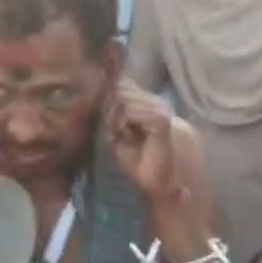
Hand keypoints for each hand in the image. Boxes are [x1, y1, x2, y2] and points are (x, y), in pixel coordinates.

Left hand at [106, 80, 179, 203]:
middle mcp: (153, 100)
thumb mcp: (115, 131)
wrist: (155, 180)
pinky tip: (125, 135)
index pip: (122, 82)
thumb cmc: (135, 158)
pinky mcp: (160, 118)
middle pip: (119, 88)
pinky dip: (122, 123)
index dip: (108, 97)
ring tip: (120, 134)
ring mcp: (158, 107)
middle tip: (113, 130)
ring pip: (122, 97)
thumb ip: (110, 112)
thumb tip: (101, 91)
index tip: (108, 121)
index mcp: (144, 101)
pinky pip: (130, 110)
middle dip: (109, 109)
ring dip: (114, 118)